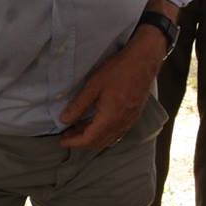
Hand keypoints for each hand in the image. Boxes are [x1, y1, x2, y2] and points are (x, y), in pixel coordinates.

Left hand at [58, 29, 162, 149]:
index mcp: (109, 119)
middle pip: (98, 143)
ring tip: (78, 129)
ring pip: (108, 139)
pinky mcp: (133, 116)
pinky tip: (96, 124)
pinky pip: (117, 133)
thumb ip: (78, 105)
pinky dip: (104, 133)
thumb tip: (64, 120)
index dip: (73, 143)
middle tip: (67, 136)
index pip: (88, 140)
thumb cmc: (119, 70)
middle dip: (81, 142)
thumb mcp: (93, 86)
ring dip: (92, 138)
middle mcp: (121, 124)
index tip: (62, 141)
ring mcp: (129, 121)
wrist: (144, 61)